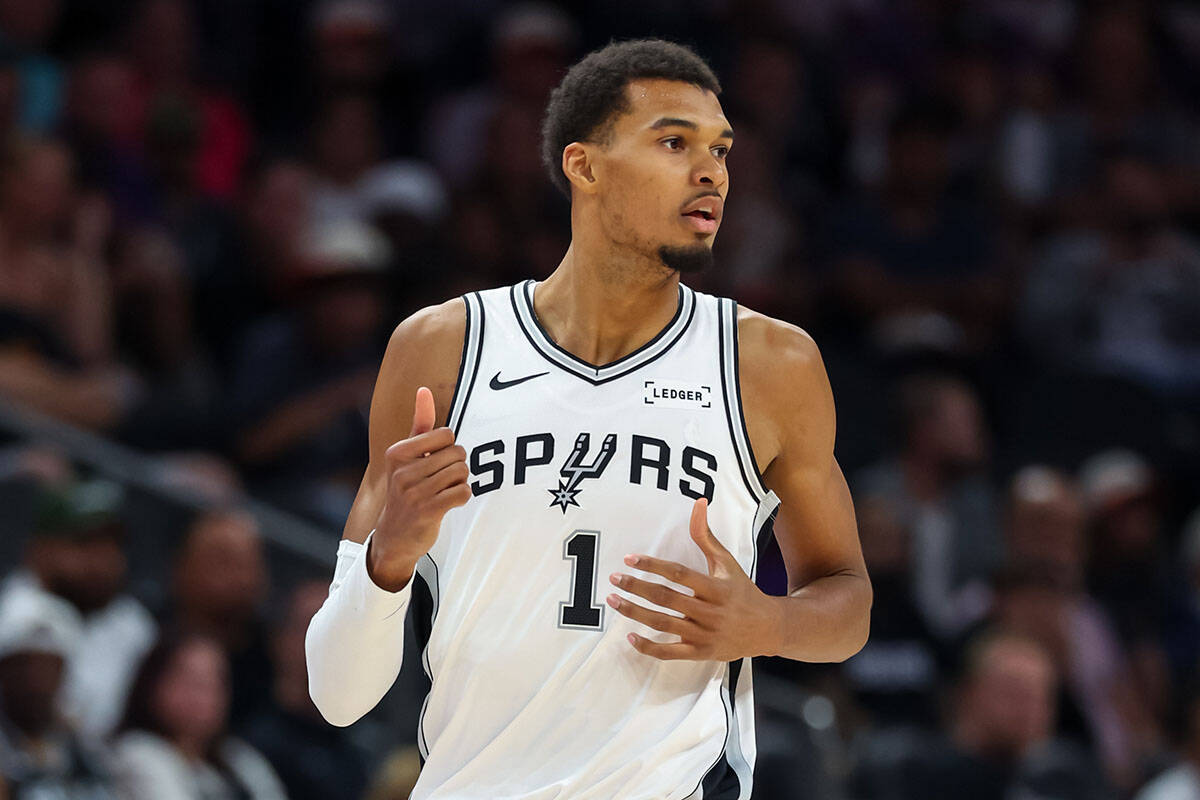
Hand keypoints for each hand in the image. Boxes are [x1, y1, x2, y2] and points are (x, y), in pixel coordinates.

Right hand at [368, 386, 471, 589]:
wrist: (394, 536)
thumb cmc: (407, 488)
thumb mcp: (407, 455)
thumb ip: (419, 422)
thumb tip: (424, 388)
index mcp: (397, 453)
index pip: (447, 434)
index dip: (449, 448)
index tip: (436, 461)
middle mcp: (403, 471)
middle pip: (458, 454)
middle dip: (457, 466)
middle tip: (441, 480)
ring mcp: (414, 493)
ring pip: (462, 473)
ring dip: (460, 482)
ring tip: (443, 491)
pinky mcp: (428, 512)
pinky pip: (464, 493)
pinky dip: (462, 496)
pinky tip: (448, 502)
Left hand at [607, 497, 778, 660]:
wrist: (767, 629)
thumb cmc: (743, 591)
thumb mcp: (727, 562)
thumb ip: (706, 536)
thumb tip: (699, 503)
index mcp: (716, 588)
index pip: (679, 574)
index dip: (652, 565)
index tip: (629, 559)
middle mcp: (710, 612)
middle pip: (666, 599)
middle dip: (636, 587)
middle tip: (614, 579)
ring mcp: (704, 635)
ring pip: (663, 625)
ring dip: (635, 613)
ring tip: (614, 600)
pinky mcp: (701, 653)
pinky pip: (670, 653)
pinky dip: (649, 647)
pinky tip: (630, 637)